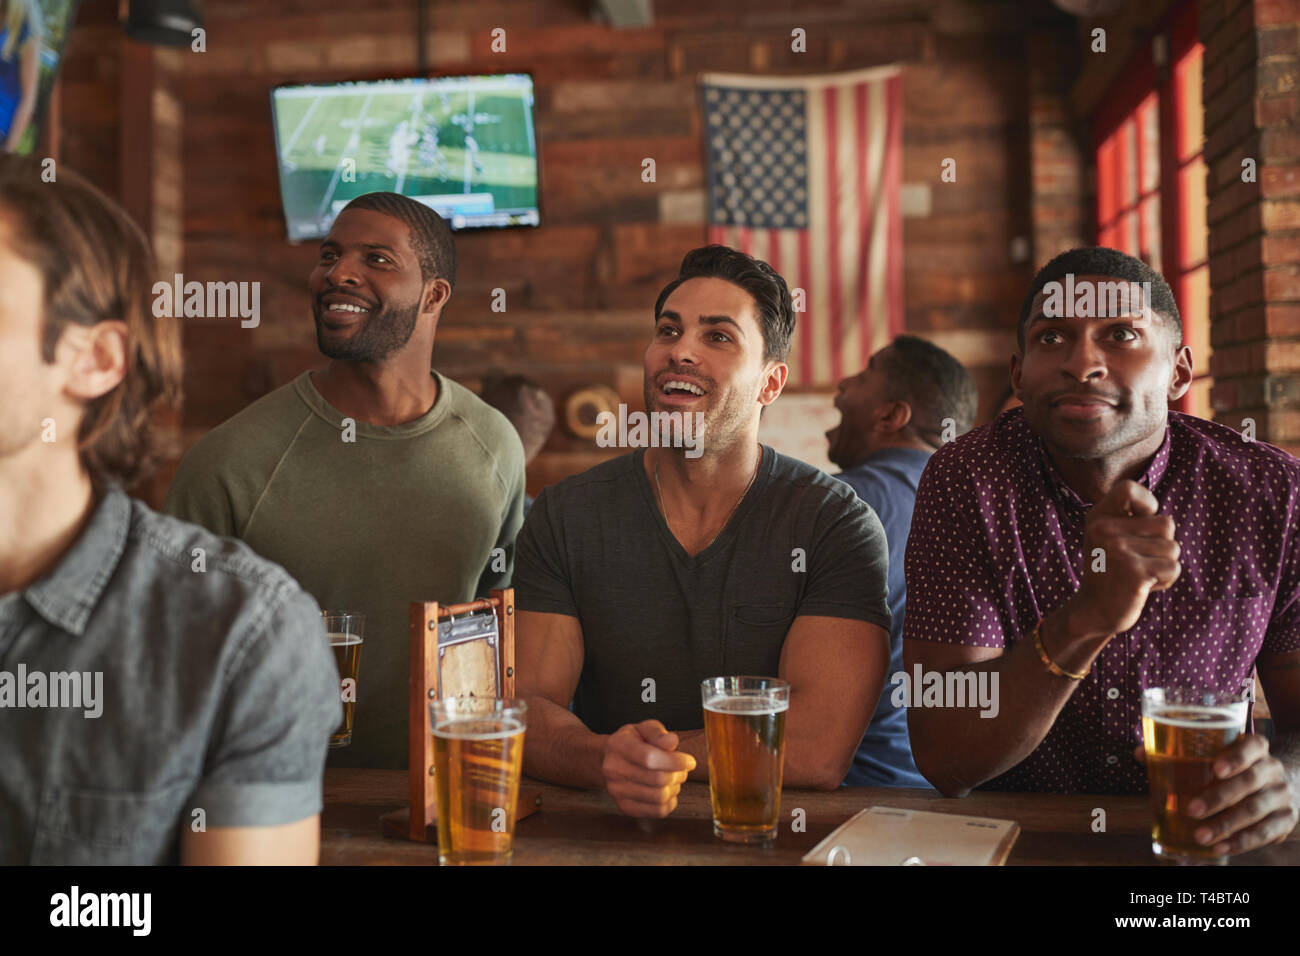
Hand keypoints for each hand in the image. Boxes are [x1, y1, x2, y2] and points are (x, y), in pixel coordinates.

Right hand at [601, 719, 695, 817]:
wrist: (611, 758)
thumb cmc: (633, 741)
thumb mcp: (644, 728)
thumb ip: (658, 734)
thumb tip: (672, 741)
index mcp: (618, 745)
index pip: (650, 758)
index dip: (675, 761)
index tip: (690, 761)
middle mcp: (613, 769)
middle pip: (657, 779)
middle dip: (678, 774)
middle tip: (683, 769)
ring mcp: (617, 791)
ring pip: (659, 797)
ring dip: (675, 788)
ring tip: (675, 778)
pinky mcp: (624, 807)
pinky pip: (657, 811)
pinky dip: (670, 802)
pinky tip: (669, 790)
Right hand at [1074, 480, 1179, 638]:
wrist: (1094, 611)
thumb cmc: (1111, 570)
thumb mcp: (1110, 537)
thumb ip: (1131, 519)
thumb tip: (1163, 519)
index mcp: (1098, 518)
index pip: (1128, 489)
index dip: (1147, 503)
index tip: (1142, 520)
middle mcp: (1104, 531)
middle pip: (1165, 524)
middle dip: (1162, 545)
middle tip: (1137, 561)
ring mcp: (1118, 551)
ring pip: (1172, 548)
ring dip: (1164, 565)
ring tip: (1140, 574)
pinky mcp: (1135, 573)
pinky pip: (1173, 568)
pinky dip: (1165, 580)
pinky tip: (1143, 587)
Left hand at [1134, 736, 1298, 856]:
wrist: (1279, 784)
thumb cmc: (1233, 768)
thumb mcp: (1216, 755)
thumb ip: (1180, 753)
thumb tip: (1141, 753)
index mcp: (1256, 748)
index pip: (1253, 746)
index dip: (1236, 757)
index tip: (1215, 769)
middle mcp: (1273, 769)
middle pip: (1250, 782)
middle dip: (1219, 797)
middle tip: (1192, 810)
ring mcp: (1282, 796)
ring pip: (1256, 810)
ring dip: (1227, 825)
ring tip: (1201, 836)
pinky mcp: (1285, 820)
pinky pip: (1265, 833)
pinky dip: (1241, 842)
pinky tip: (1220, 847)